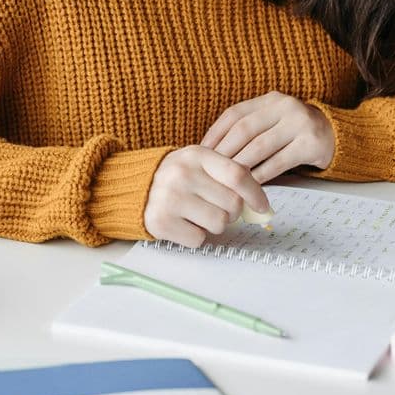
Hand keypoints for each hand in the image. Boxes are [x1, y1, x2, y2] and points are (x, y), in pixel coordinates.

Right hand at [143, 146, 272, 247]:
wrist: (132, 188)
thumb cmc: (175, 177)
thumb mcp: (198, 164)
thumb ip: (228, 176)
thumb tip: (261, 204)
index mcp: (196, 155)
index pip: (237, 175)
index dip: (255, 194)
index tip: (262, 206)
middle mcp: (182, 174)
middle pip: (232, 204)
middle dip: (231, 212)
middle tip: (215, 206)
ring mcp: (170, 199)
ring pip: (219, 224)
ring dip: (213, 225)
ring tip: (197, 214)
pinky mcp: (161, 222)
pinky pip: (198, 239)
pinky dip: (194, 235)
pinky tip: (182, 223)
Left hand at [200, 91, 336, 184]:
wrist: (335, 136)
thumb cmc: (295, 132)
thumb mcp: (273, 121)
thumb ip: (250, 129)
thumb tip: (212, 151)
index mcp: (270, 99)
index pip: (234, 114)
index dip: (215, 133)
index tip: (200, 151)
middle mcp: (285, 106)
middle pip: (244, 129)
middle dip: (224, 151)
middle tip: (209, 170)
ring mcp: (300, 123)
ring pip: (260, 146)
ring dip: (240, 165)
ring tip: (226, 179)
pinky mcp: (311, 143)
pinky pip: (279, 161)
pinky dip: (262, 174)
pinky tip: (250, 184)